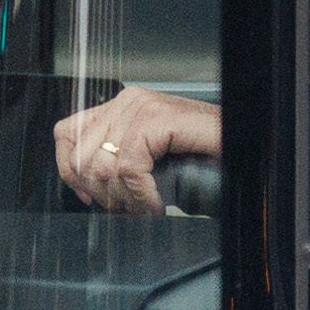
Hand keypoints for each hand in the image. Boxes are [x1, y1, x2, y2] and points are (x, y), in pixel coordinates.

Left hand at [54, 84, 221, 210]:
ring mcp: (142, 108)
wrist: (241, 139)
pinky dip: (142, 196)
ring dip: (124, 198)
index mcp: (122, 107)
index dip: (69, 170)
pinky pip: (130, 169)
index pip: (67, 133)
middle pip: (82, 155)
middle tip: (127, 208)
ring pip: (103, 165)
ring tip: (144, 208)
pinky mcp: (156, 120)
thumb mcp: (151, 155)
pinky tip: (156, 204)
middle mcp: (129, 101)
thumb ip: (120, 158)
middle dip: (102, 193)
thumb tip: (88, 185)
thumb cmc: (204, 152)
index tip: (88, 195)